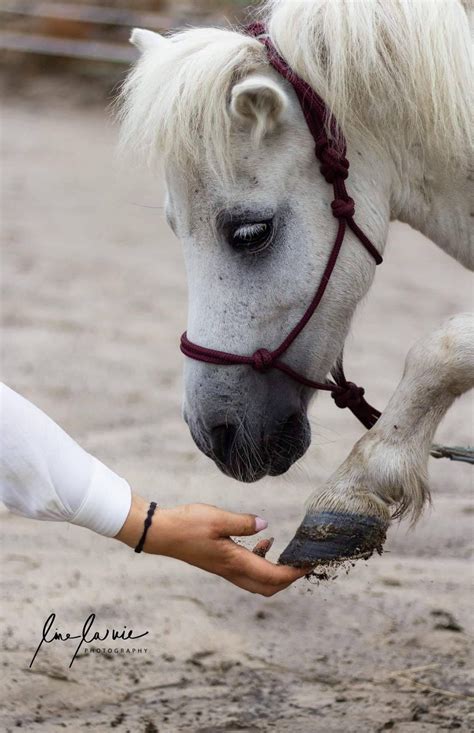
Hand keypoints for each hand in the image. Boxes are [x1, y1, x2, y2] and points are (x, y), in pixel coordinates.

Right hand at [116, 495, 309, 595]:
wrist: (161, 533)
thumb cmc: (187, 525)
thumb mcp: (217, 518)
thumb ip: (242, 522)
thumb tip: (264, 525)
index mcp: (235, 562)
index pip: (273, 576)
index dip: (294, 573)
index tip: (309, 564)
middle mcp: (232, 570)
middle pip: (268, 587)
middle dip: (288, 579)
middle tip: (302, 562)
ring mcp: (225, 569)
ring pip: (258, 582)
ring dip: (275, 572)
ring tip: (286, 551)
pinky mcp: (220, 563)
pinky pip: (248, 571)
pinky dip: (261, 562)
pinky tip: (262, 541)